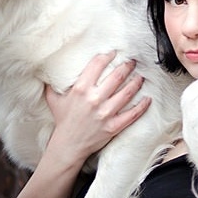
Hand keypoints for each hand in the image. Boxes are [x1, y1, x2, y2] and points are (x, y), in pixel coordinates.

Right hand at [41, 52, 149, 169]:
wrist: (68, 145)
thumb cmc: (63, 119)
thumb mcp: (54, 98)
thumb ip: (53, 83)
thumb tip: (50, 66)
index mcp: (81, 89)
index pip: (98, 65)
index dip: (108, 56)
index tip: (114, 53)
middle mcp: (94, 99)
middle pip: (117, 76)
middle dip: (127, 66)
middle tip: (132, 62)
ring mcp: (105, 113)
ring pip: (127, 93)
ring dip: (137, 82)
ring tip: (141, 76)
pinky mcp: (113, 126)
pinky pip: (132, 114)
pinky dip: (142, 106)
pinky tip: (148, 99)